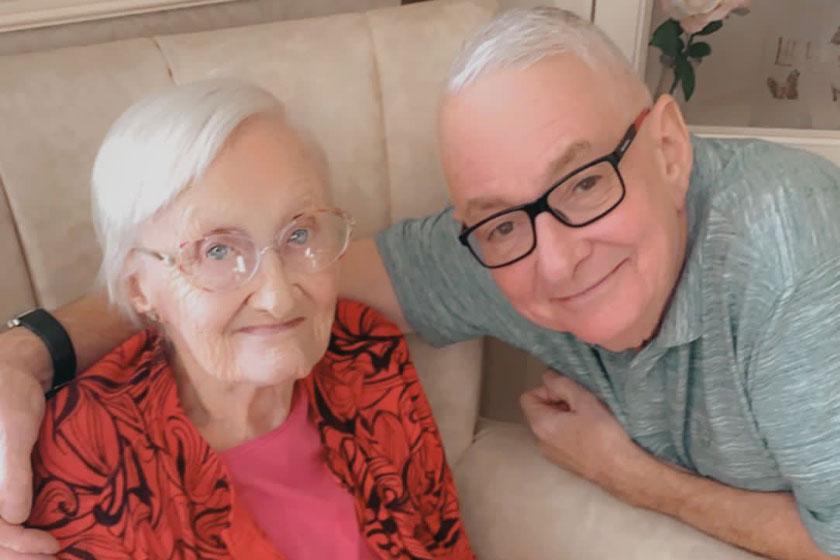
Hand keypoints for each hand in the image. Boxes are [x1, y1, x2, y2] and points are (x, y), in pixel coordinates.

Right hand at [0, 348, 56, 556]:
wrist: (14, 373)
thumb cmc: (10, 396)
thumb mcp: (14, 433)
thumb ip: (11, 474)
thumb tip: (16, 519)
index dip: (16, 545)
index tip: (51, 544)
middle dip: (15, 554)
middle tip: (52, 554)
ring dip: (13, 550)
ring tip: (45, 553)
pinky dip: (13, 535)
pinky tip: (34, 539)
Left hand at [520, 370, 648, 495]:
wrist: (624, 472)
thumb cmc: (605, 434)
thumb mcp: (585, 401)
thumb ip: (562, 384)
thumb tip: (548, 376)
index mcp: (541, 425)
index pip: (528, 397)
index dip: (547, 390)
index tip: (569, 393)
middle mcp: (541, 442)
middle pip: (540, 411)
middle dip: (558, 402)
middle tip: (583, 403)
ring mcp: (553, 455)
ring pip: (552, 425)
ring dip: (566, 417)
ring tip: (590, 418)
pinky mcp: (566, 463)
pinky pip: (561, 439)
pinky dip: (571, 431)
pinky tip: (592, 433)